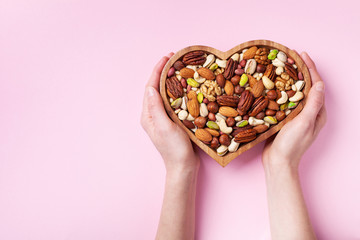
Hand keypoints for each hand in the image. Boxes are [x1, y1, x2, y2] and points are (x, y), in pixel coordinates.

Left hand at [141, 54, 198, 172]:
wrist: (182, 166)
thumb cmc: (174, 149)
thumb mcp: (165, 127)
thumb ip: (157, 108)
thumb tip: (151, 88)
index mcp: (148, 115)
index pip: (150, 87)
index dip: (157, 70)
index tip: (167, 57)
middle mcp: (152, 115)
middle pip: (155, 88)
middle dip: (163, 72)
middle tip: (174, 59)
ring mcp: (160, 118)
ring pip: (163, 93)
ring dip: (169, 80)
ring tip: (179, 68)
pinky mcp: (170, 121)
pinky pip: (171, 101)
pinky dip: (176, 90)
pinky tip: (184, 87)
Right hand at [262, 52, 326, 169]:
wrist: (278, 162)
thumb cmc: (292, 145)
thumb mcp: (304, 123)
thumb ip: (313, 104)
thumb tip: (320, 84)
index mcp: (318, 112)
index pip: (316, 85)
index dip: (310, 68)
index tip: (301, 54)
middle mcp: (310, 113)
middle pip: (306, 87)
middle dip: (300, 71)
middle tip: (290, 58)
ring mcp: (298, 116)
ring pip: (295, 93)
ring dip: (289, 80)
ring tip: (281, 68)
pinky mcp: (286, 120)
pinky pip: (285, 101)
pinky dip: (280, 91)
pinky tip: (272, 87)